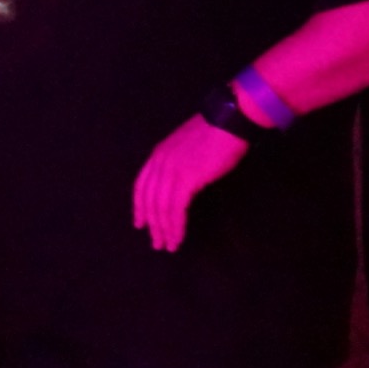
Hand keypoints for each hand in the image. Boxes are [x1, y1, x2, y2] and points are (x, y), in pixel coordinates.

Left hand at [132, 114, 248, 251]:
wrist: (229, 121)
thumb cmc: (215, 134)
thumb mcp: (187, 149)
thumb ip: (178, 164)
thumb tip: (179, 185)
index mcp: (158, 154)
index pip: (141, 185)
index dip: (139, 207)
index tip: (139, 224)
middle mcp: (159, 162)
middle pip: (149, 200)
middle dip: (152, 224)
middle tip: (157, 243)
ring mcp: (171, 169)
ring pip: (161, 207)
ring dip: (164, 229)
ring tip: (169, 246)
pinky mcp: (186, 178)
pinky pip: (175, 208)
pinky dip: (176, 225)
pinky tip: (179, 237)